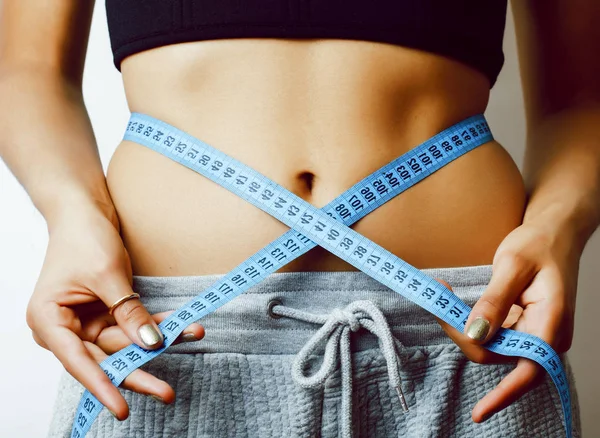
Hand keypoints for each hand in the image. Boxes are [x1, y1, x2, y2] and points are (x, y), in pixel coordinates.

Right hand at [26, 203, 204, 419]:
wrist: (85, 211)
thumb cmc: (84, 238)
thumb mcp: (107, 275)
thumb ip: (128, 312)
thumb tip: (150, 344)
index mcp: (49, 321)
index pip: (78, 362)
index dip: (102, 386)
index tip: (123, 409)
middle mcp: (65, 327)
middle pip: (104, 358)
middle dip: (138, 370)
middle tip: (166, 393)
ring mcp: (86, 322)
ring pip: (125, 342)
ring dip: (158, 339)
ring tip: (192, 334)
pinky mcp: (105, 313)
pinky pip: (132, 325)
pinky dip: (155, 324)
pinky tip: (181, 325)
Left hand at [434, 219, 579, 422]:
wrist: (554, 231)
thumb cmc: (539, 244)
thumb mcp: (513, 265)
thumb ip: (494, 301)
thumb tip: (477, 334)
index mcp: (551, 323)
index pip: (530, 371)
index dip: (504, 394)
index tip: (480, 412)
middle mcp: (545, 335)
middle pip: (499, 357)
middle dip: (464, 337)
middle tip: (439, 304)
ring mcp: (534, 332)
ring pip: (491, 347)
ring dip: (464, 329)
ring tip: (443, 296)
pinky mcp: (522, 326)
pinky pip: (493, 335)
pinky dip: (472, 324)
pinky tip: (454, 305)